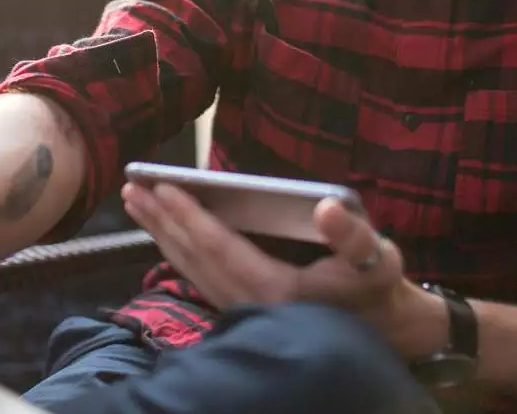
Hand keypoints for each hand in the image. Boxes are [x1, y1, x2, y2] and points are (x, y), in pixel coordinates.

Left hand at [122, 182, 446, 356]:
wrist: (385, 331)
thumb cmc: (378, 289)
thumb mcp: (378, 258)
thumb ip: (353, 234)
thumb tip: (326, 208)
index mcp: (276, 288)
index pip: (219, 245)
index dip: (189, 214)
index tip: (161, 186)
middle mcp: (251, 302)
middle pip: (194, 256)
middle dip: (162, 220)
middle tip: (132, 187)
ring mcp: (244, 308)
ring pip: (190, 267)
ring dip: (162, 233)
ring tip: (137, 203)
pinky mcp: (244, 308)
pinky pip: (198, 275)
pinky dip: (177, 250)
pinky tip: (164, 232)